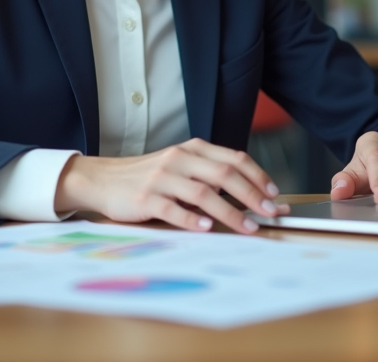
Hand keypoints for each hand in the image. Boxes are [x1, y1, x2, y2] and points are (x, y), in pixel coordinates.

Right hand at [54, 138, 290, 233]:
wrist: (103, 179)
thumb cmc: (148, 176)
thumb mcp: (180, 165)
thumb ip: (208, 174)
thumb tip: (249, 195)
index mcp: (192, 149)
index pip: (233, 159)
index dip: (257, 176)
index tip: (274, 195)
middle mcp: (179, 159)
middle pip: (224, 174)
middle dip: (251, 195)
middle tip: (269, 214)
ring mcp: (161, 178)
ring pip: (202, 193)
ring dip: (229, 213)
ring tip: (247, 228)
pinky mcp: (144, 198)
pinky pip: (172, 208)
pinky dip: (191, 219)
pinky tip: (206, 228)